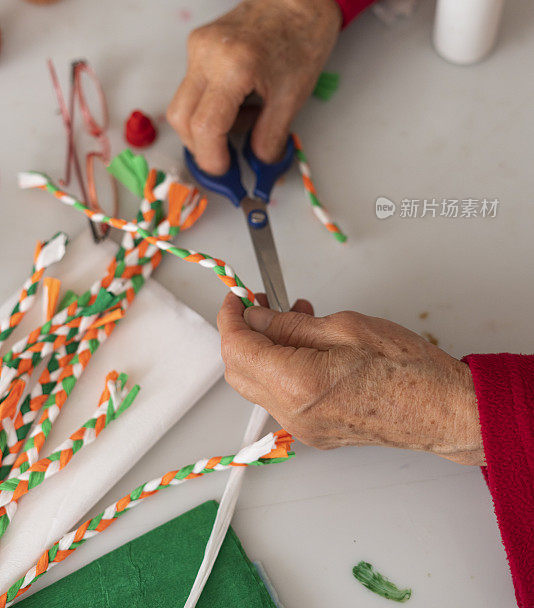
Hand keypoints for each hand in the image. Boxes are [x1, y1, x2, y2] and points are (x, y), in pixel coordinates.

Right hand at [166, 0, 341, 173]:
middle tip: (229, 158)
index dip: (212, 158)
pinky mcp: (197, 43)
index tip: (226, 173)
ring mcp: (197, 46)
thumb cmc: (303, 38)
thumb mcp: (292, 97)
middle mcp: (206, 54)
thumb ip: (270, 137)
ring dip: (207, 125)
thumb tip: (257, 167)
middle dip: (201, 146)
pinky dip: (211, 104)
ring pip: (183, 103)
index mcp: (233, 66)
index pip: (204, 127)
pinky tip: (239, 99)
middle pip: (180, 118)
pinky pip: (192, 86)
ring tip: (245, 118)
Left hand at [218, 295, 483, 464]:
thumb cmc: (406, 368)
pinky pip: (283, 397)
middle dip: (243, 334)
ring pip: (259, 385)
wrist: (443, 410)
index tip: (236, 297)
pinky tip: (308, 344)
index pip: (238, 349)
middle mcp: (293, 414)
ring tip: (295, 317)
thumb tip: (255, 319)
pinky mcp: (317, 431)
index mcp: (296, 384)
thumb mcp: (343, 327)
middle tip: (262, 304)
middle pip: (240, 371)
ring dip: (265, 349)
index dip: (231, 318)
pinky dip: (282, 367)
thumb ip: (289, 325)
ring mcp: (304, 428)